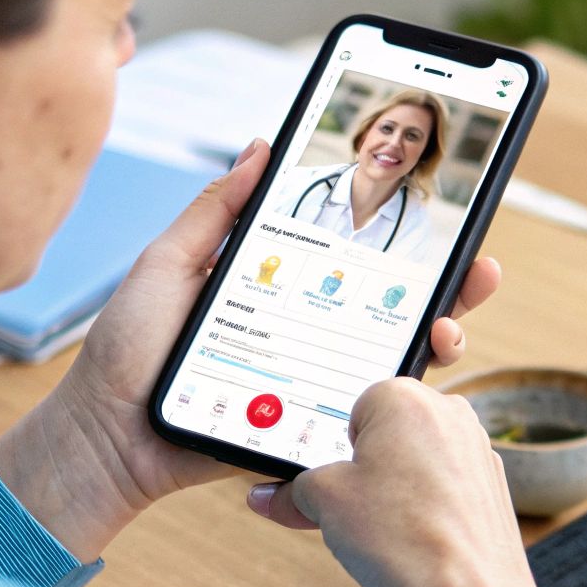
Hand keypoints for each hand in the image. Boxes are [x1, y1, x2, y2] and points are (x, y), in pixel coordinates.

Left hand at [0, 138, 502, 560]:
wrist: (107, 439)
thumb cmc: (128, 350)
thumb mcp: (169, 264)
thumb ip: (216, 212)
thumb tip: (260, 148)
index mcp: (279, 284)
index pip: (355, 255)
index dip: (401, 235)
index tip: (441, 209)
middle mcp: (307, 328)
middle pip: (394, 304)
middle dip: (449, 286)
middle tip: (479, 269)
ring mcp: (312, 378)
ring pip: (393, 358)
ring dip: (437, 339)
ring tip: (448, 328)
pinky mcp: (308, 423)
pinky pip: (364, 412)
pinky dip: (399, 398)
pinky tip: (415, 378)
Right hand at [250, 378, 560, 586]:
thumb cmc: (401, 537)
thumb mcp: (327, 505)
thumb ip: (293, 492)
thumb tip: (267, 497)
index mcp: (405, 398)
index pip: (353, 410)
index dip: (334, 450)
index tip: (330, 483)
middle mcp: (449, 412)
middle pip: (390, 434)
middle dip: (368, 468)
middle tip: (353, 510)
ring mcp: (478, 448)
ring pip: (419, 461)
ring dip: (397, 489)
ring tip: (388, 532)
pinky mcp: (494, 485)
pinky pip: (446, 485)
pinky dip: (428, 507)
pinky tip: (417, 541)